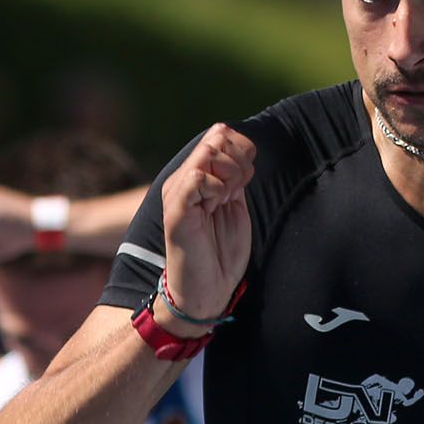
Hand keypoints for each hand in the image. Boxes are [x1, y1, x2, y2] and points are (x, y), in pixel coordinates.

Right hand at [159, 124, 254, 327]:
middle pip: (217, 136)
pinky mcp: (176, 208)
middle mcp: (185, 178)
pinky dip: (215, 187)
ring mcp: (178, 191)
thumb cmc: (221, 254)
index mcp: (198, 176)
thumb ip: (235, 181)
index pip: (221, 133)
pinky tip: (216, 205)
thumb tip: (244, 152)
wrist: (206, 290)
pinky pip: (195, 177)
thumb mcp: (235, 208)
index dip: (243, 149)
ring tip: (226, 199)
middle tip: (239, 189)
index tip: (247, 179)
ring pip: (207, 151)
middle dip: (240, 160)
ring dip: (229, 173)